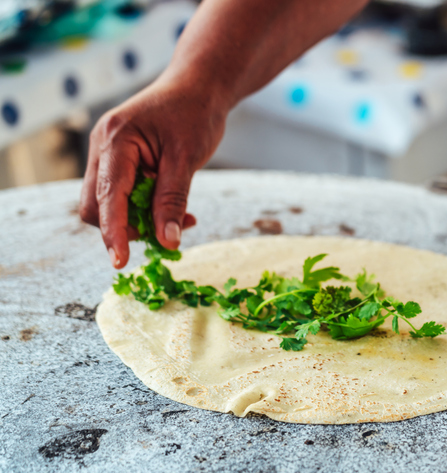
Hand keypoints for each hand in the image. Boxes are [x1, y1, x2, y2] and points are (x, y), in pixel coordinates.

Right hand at [80, 80, 226, 268]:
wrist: (199, 86)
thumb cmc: (195, 113)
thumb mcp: (186, 160)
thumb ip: (172, 201)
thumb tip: (167, 242)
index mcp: (115, 141)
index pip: (105, 198)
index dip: (113, 233)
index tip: (121, 262)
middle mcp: (102, 147)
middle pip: (96, 205)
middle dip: (126, 227)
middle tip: (166, 234)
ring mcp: (107, 153)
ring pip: (108, 203)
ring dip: (139, 219)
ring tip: (181, 218)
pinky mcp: (119, 159)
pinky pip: (122, 193)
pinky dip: (144, 207)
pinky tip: (174, 209)